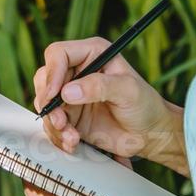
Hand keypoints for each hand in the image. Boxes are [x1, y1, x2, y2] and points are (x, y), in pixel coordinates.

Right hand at [33, 37, 186, 173]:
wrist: (150, 135)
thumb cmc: (145, 105)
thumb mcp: (128, 90)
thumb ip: (99, 86)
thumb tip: (68, 91)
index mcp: (91, 54)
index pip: (58, 54)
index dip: (52, 73)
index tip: (55, 95)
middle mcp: (77, 72)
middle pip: (44, 79)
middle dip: (48, 103)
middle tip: (61, 121)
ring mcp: (71, 95)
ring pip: (44, 104)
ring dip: (54, 123)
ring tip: (72, 137)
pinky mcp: (70, 116)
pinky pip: (51, 123)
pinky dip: (58, 135)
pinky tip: (73, 142)